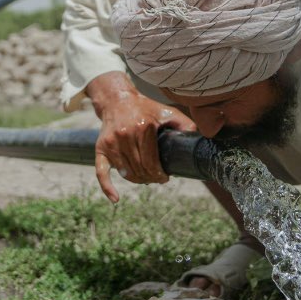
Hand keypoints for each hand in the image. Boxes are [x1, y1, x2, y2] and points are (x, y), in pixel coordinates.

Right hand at [86, 72, 197, 201]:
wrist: (117, 100)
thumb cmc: (145, 107)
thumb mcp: (166, 112)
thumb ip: (184, 124)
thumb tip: (199, 138)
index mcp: (143, 128)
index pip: (152, 162)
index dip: (160, 174)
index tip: (165, 177)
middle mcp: (125, 135)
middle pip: (140, 169)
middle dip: (151, 179)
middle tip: (157, 179)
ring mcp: (111, 143)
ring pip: (126, 173)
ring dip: (138, 181)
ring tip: (146, 179)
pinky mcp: (101, 148)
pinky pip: (101, 172)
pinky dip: (107, 187)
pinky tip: (116, 199)